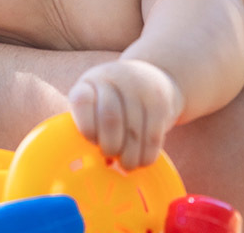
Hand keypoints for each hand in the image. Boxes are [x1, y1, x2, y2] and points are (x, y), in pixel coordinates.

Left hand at [68, 59, 183, 170]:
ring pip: (134, 131)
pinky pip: (153, 136)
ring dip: (130, 156)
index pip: (82, 102)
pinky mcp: (161, 102)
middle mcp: (114, 77)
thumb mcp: (96, 103)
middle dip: (110, 146)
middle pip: (110, 118)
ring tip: (126, 165)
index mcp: (91, 81)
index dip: (85, 128)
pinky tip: (142, 161)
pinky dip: (147, 154)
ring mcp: (140, 87)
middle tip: (110, 158)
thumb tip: (95, 164)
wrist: (153, 78)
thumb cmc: (115, 102)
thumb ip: (91, 126)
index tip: (92, 142)